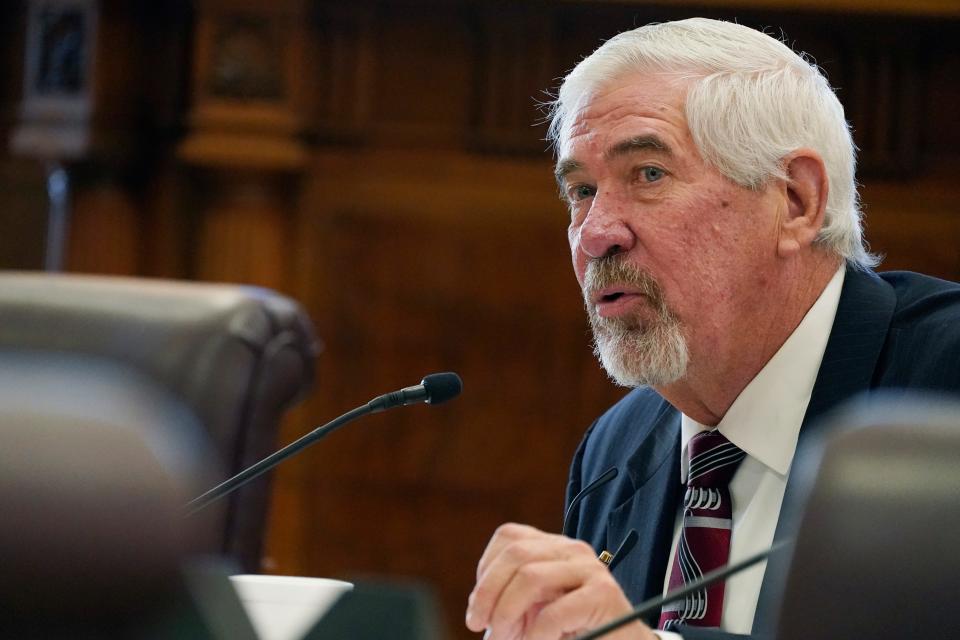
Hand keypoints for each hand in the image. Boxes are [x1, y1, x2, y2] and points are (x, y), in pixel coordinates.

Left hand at [465, 523, 657, 639]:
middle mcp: (571, 550)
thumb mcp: (538, 609)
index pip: (509, 538)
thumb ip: (510, 600)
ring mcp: (589, 569)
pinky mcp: (603, 594)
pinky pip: (555, 611)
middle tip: (482, 626)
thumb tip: (476, 612)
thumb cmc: (576, 628)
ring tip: (507, 639)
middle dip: (489, 594)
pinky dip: (537, 633)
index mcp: (553, 547)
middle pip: (515, 554)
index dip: (486, 572)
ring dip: (508, 613)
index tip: (478, 609)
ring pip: (530, 577)